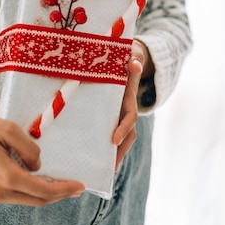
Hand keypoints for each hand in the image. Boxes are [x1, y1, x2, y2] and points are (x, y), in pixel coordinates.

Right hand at [0, 110, 85, 205]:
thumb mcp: (8, 129)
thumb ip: (29, 147)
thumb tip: (38, 165)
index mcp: (5, 177)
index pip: (43, 190)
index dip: (64, 190)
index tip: (80, 187)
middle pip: (37, 200)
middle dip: (59, 194)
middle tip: (75, 188)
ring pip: (25, 199)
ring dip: (44, 193)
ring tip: (58, 182)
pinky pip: (13, 196)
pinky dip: (28, 190)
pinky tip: (35, 180)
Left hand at [112, 40, 152, 170]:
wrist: (129, 57)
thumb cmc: (128, 56)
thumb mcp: (132, 54)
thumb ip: (133, 59)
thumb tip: (133, 65)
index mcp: (129, 99)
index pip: (129, 118)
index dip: (123, 129)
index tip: (114, 140)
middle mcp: (125, 109)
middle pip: (127, 135)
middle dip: (120, 152)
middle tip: (111, 168)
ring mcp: (118, 113)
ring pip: (119, 137)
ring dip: (113, 154)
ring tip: (103, 170)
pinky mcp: (108, 115)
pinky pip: (106, 131)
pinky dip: (103, 144)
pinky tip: (90, 156)